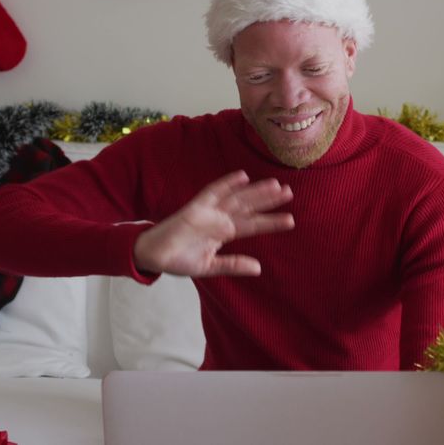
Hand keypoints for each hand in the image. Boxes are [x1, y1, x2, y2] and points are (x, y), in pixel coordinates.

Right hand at [132, 171, 293, 276]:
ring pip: (236, 198)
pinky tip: (242, 176)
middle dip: (268, 200)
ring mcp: (208, 212)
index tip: (291, 220)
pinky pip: (212, 192)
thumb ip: (233, 265)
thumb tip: (258, 268)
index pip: (252, 225)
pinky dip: (227, 184)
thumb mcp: (210, 266)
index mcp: (224, 232)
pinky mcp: (195, 208)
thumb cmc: (179, 259)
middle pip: (248, 207)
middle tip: (290, 192)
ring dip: (255, 191)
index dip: (270, 222)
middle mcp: (219, 219)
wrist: (153, 256)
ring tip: (275, 185)